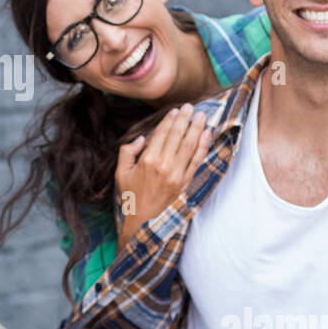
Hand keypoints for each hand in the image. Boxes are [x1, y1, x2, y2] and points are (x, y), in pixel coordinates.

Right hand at [115, 104, 211, 239]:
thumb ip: (127, 152)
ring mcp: (176, 174)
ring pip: (189, 146)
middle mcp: (163, 165)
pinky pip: (196, 161)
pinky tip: (207, 135)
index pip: (161, 134)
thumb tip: (141, 138)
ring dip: (197, 129)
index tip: (175, 110)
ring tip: (202, 116)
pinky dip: (203, 147)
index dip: (169, 120)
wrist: (143, 221)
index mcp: (147, 160)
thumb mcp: (120, 173)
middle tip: (190, 107)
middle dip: (184, 119)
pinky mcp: (185, 182)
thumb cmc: (130, 196)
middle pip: (177, 136)